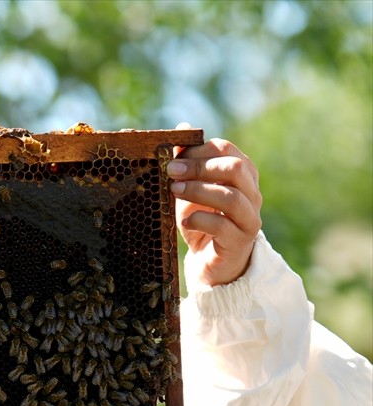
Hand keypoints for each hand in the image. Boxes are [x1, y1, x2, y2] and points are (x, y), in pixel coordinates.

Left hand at [169, 124, 262, 286]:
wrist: (210, 261)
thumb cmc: (201, 220)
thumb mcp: (189, 189)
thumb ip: (187, 162)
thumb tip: (181, 127)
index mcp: (242, 174)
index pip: (227, 150)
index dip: (198, 150)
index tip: (173, 157)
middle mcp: (251, 193)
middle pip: (233, 168)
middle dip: (199, 167)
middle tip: (171, 172)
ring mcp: (250, 217)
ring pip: (230, 196)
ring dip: (198, 191)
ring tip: (174, 192)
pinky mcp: (241, 240)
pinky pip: (222, 225)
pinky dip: (199, 220)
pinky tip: (184, 222)